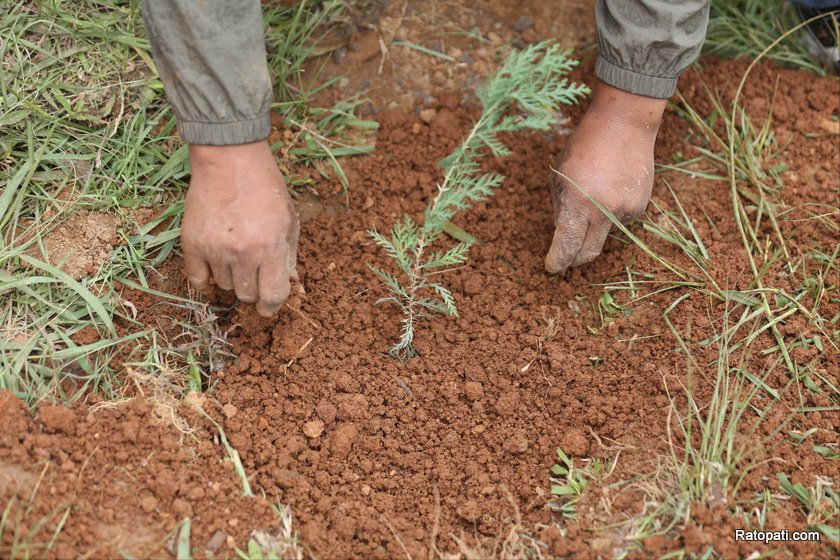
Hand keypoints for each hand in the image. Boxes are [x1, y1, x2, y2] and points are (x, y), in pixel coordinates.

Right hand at [182, 141, 298, 316]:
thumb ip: (288, 255)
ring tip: (234, 251)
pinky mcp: (191, 243)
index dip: (272, 306)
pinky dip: (205, 279)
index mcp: (270, 247)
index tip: (268, 307)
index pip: (273, 295)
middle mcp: (242, 253)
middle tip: (252, 269)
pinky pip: (196, 280)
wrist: (229, 159)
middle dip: (252, 287)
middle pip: (247, 295)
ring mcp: (214, 249)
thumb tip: (286, 285)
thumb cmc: (265, 188)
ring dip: (230, 276)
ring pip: (223, 286)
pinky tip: (214, 267)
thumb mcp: (289, 220)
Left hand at [545, 80, 666, 272]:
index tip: (552, 267)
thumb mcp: (559, 176)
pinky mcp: (640, 207)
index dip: (558, 261)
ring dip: (594, 226)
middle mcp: (604, 211)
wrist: (624, 124)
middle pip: (588, 252)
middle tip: (566, 256)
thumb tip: (563, 236)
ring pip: (604, 234)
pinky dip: (611, 213)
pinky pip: (620, 220)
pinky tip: (611, 188)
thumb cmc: (584, 146)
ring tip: (594, 193)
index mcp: (578, 202)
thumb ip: (561, 209)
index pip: (567, 246)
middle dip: (575, 258)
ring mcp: (625, 210)